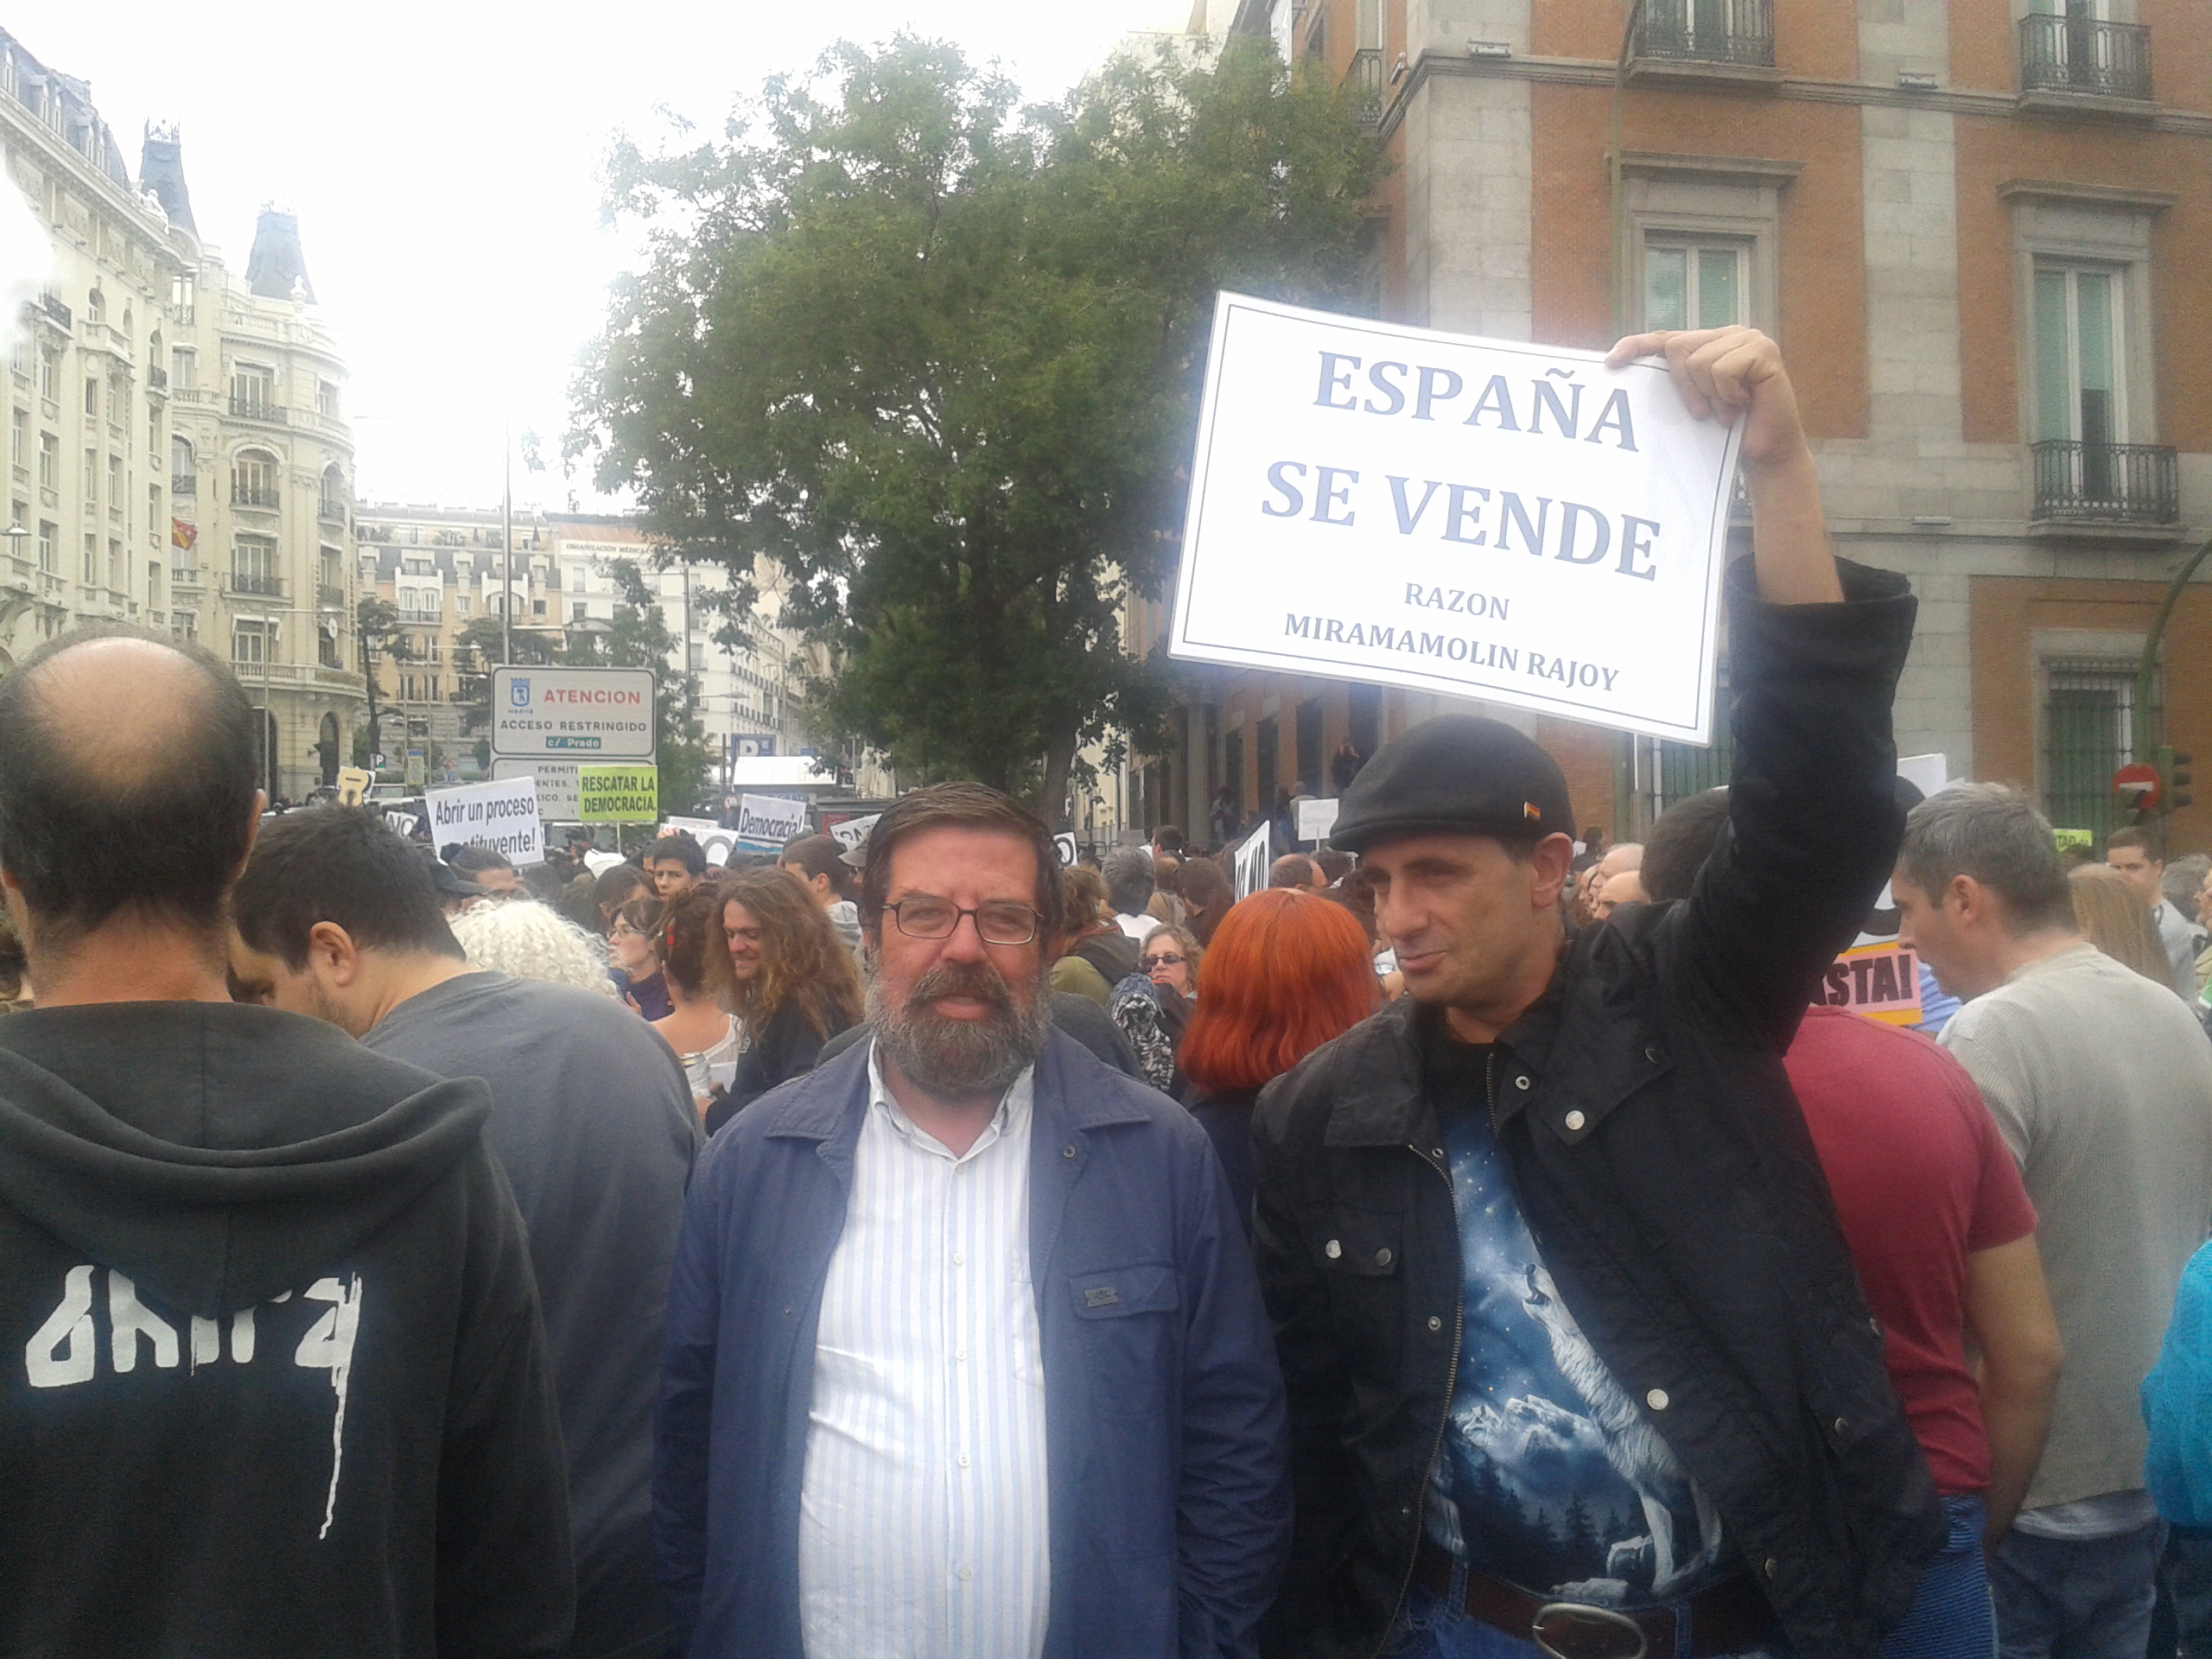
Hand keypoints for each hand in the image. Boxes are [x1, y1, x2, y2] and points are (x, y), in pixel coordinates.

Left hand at [1605, 326, 1807, 469]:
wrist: (1765, 453)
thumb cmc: (1728, 431)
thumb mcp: (1693, 403)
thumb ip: (1674, 382)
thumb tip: (1626, 372)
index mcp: (1708, 343)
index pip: (1665, 338)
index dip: (1637, 345)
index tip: (1611, 362)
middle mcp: (1727, 334)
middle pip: (1677, 348)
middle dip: (1684, 386)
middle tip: (1703, 413)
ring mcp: (1748, 339)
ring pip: (1699, 361)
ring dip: (1711, 395)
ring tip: (1729, 410)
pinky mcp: (1763, 351)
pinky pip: (1723, 370)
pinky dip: (1729, 393)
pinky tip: (1744, 402)